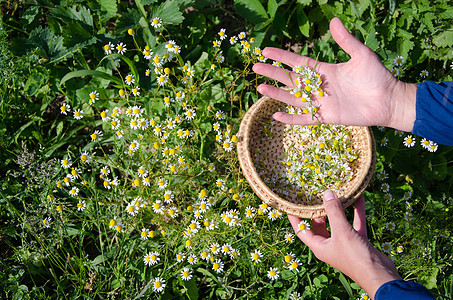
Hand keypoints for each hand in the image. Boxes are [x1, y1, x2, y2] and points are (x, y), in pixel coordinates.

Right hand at [253, 17, 416, 131]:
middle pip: (290, 79)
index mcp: (324, 70)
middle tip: (255, 67)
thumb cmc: (376, 76)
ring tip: (260, 88)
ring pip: (292, 98)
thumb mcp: (361, 54)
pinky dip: (291, 118)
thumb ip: (345, 40)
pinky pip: (304, 119)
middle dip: (272, 73)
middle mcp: (318, 86)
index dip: (281, 56)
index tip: (266, 50)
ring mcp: (320, 102)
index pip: (297, 62)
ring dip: (276, 94)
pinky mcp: (325, 117)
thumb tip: (333, 20)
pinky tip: (276, 116)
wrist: (388, 100)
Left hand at [288, 190, 400, 298]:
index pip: (301, 230)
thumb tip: (327, 193)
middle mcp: (329, 244)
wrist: (380, 275)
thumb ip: (334, 212)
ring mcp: (344, 243)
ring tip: (336, 191)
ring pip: (338, 221)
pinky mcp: (358, 241)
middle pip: (319, 223)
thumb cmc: (355, 257)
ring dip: (339, 208)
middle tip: (315, 192)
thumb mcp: (342, 232)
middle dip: (318, 209)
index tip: (291, 202)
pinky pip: (354, 222)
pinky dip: (356, 211)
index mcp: (318, 246)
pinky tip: (358, 197)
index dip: (295, 217)